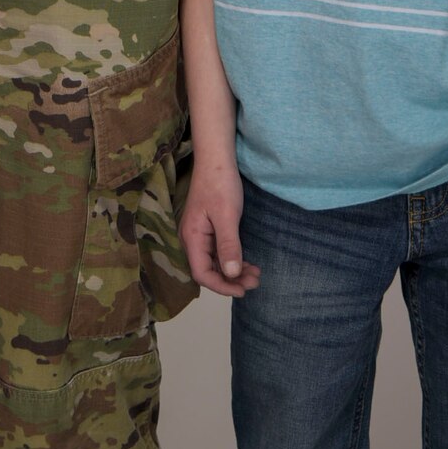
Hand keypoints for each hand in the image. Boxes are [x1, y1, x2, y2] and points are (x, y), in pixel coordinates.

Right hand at [179, 161, 260, 298]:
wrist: (216, 159)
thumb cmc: (220, 184)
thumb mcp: (227, 215)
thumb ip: (228, 245)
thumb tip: (231, 274)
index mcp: (192, 237)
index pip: (202, 273)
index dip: (221, 286)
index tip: (243, 290)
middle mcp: (192, 239)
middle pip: (208, 270)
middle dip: (231, 280)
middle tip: (255, 281)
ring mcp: (199, 234)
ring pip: (214, 262)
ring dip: (233, 271)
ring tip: (255, 274)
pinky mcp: (208, 228)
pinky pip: (218, 251)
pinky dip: (232, 259)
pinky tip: (247, 262)